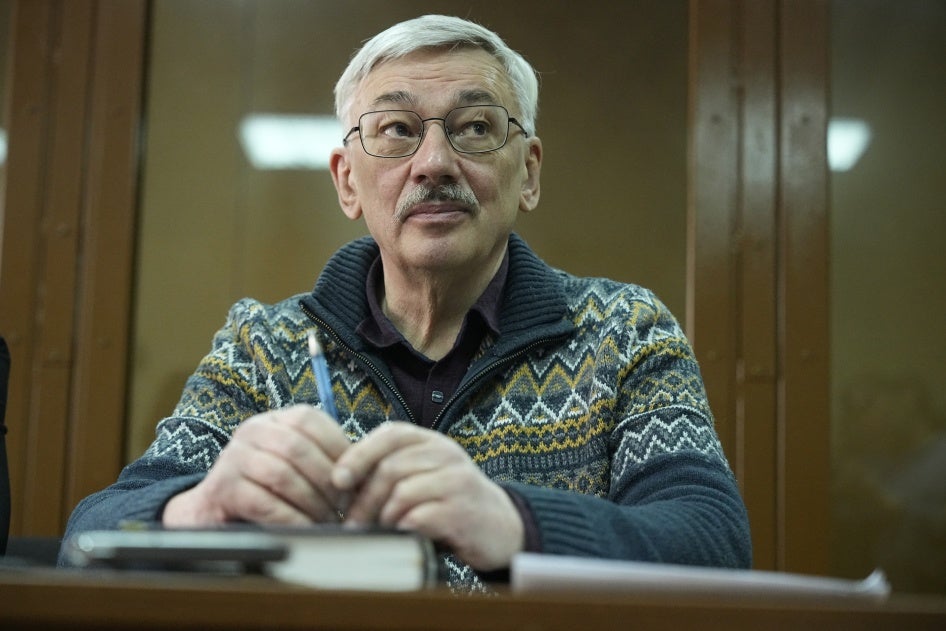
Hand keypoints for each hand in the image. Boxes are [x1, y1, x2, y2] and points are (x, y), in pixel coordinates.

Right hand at [163, 404, 350, 526]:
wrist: (213, 510)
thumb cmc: (266, 487)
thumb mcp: (294, 464)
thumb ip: (323, 460)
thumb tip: (364, 472)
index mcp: (274, 419)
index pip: (311, 420)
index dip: (338, 449)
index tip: (355, 478)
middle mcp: (251, 430)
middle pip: (298, 448)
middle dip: (327, 480)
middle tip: (344, 506)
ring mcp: (234, 457)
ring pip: (282, 475)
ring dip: (311, 502)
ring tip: (327, 520)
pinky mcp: (223, 488)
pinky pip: (264, 503)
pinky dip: (291, 518)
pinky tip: (305, 529)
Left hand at [331, 422, 523, 570]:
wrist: (500, 526)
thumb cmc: (451, 501)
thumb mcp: (425, 474)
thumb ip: (392, 469)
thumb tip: (341, 480)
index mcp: (432, 442)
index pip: (390, 435)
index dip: (359, 455)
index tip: (338, 480)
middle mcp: (446, 455)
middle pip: (391, 468)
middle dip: (365, 499)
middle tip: (354, 522)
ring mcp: (457, 482)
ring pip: (402, 493)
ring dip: (383, 517)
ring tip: (380, 530)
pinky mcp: (462, 511)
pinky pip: (418, 517)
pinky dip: (402, 529)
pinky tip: (402, 537)